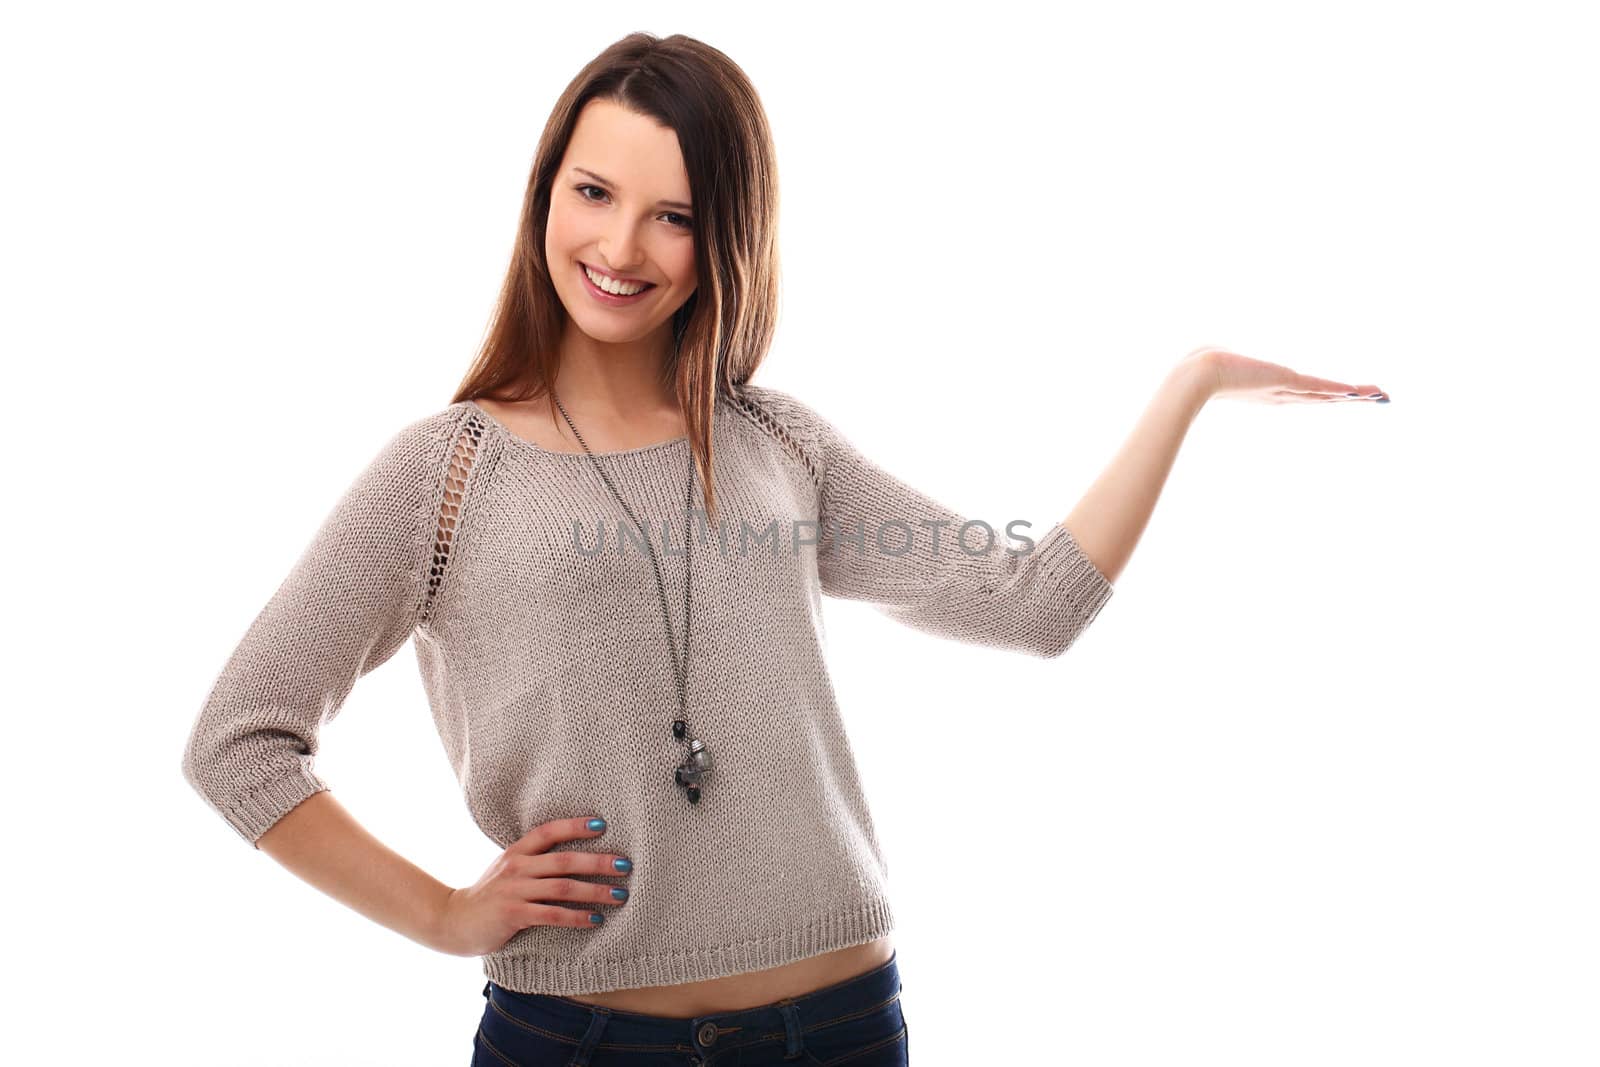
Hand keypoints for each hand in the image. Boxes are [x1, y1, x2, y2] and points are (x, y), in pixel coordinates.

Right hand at [429, 816, 632, 956]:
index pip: (548, 831)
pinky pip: (552, 915)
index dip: (574, 826)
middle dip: (598, 862)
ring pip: (563, 887)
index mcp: (517, 852)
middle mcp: (517, 867)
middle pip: (564, 860)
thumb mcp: (509, 870)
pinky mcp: (513, 915)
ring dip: (595, 891)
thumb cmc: (490, 896)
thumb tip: (576, 858)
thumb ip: (535, 861)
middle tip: (626, 865)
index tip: (602, 825)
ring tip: (619, 894)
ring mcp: (514, 891)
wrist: (454, 922)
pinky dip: (576, 916)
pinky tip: (595, 919)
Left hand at [1180, 347, 1389, 404]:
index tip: (1348, 394)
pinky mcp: (1284, 382)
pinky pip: (1319, 387)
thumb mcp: (1219, 356)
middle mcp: (1280, 394)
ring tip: (1380, 396)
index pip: (1306, 392)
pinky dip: (1339, 389)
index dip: (1329, 393)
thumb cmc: (1201, 365)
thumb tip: (1215, 345)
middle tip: (1379, 398)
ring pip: (1327, 394)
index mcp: (1268, 389)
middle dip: (1351, 396)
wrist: (1197, 375)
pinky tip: (1358, 393)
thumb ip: (1226, 352)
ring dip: (1355, 394)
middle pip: (1324, 397)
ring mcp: (1283, 390)